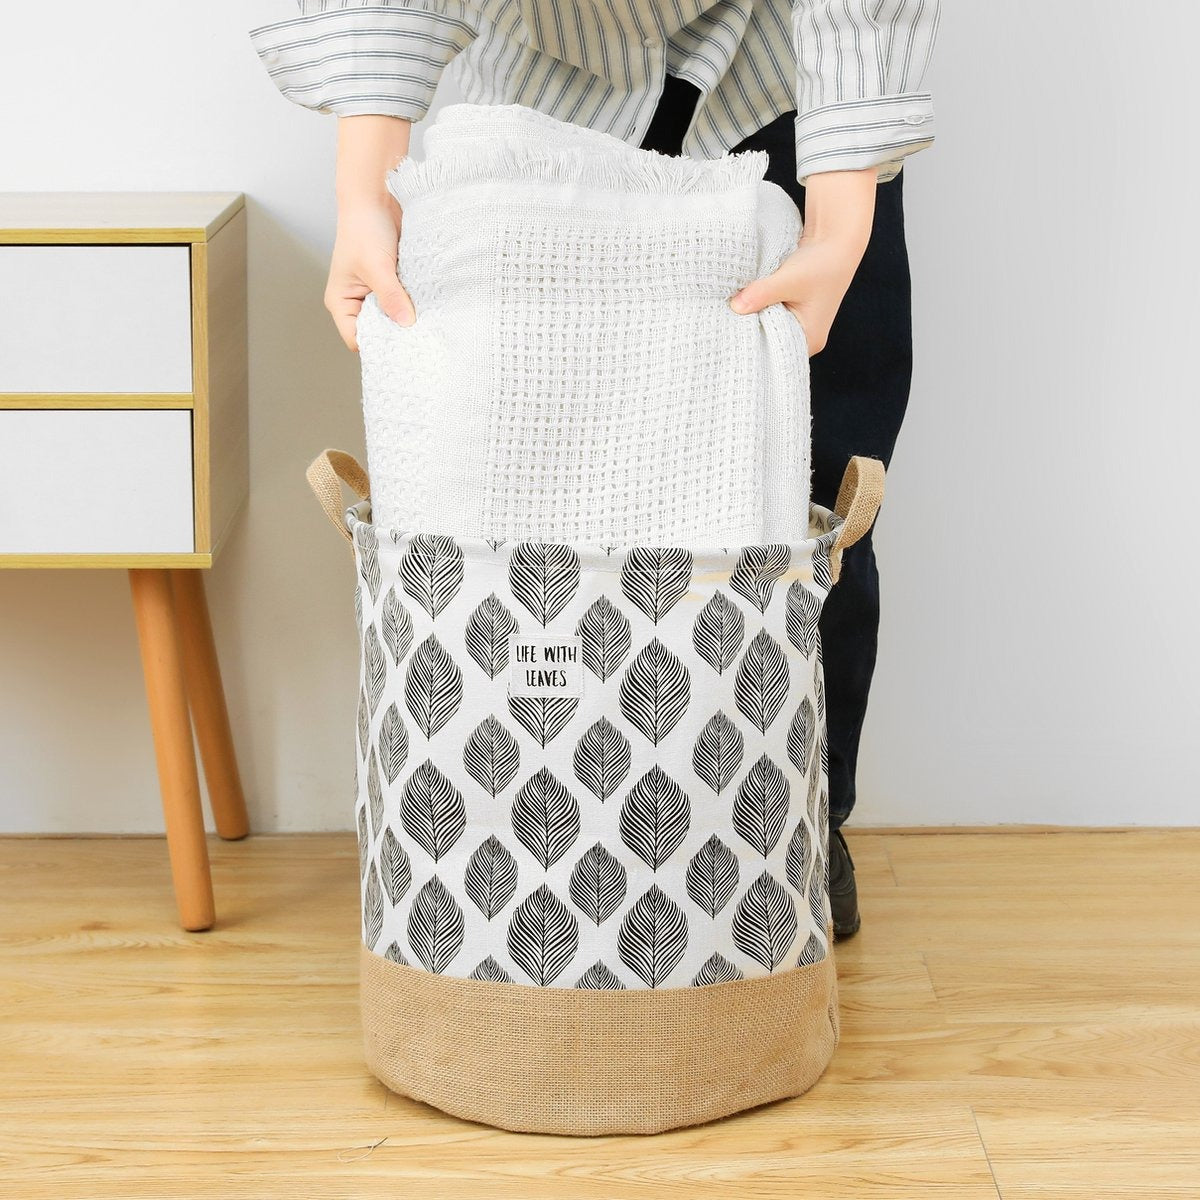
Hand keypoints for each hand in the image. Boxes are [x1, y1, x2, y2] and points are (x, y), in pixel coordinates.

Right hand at [329, 114, 416, 351]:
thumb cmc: (364, 227)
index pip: (358, 339)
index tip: (404, 350)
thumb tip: (406, 323)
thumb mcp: (377, 266)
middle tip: (422, 341)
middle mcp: (357, 302)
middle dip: (397, 334)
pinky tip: (430, 309)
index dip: (379, 345)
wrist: (377, 196)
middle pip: (378, 331)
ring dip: (408, 318)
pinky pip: (404, 302)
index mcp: (342, 302)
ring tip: (429, 326)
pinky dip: (415, 305)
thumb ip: (391, 297)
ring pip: (393, 318)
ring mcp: (376, 294)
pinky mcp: (393, 284)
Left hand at [727, 166, 877, 355]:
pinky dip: (759, 308)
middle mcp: (805, 338)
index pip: (773, 351)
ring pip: (767, 326)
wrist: (836, 241)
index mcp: (809, 339)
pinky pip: (770, 315)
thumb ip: (762, 293)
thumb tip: (734, 307)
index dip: (752, 342)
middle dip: (750, 328)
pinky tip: (745, 301)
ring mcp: (799, 325)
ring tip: (733, 309)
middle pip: (769, 340)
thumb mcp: (789, 279)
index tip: (730, 331)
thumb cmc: (821, 263)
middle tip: (725, 319)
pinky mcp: (793, 312)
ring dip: (753, 316)